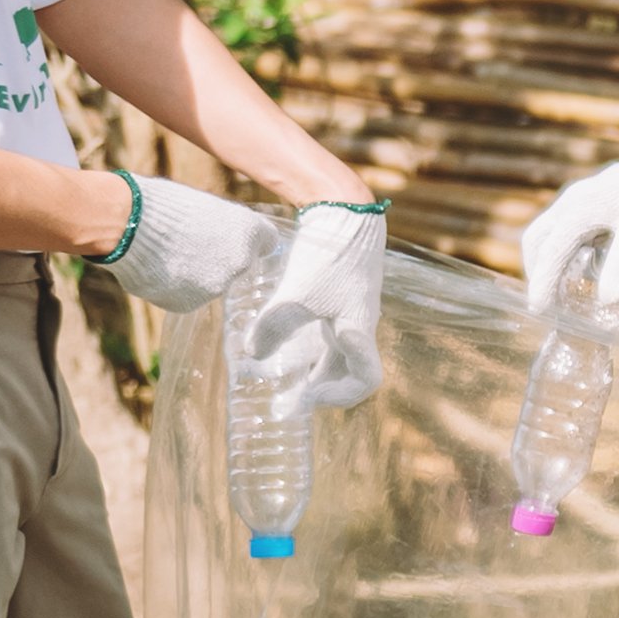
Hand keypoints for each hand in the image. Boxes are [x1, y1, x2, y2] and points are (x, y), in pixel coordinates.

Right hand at [92, 176, 271, 313]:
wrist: (127, 226)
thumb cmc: (161, 205)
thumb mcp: (203, 204)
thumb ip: (224, 226)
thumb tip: (226, 239)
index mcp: (249, 231)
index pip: (266, 241)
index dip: (247, 239)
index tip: (236, 237)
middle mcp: (240, 263)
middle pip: (236, 264)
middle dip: (219, 258)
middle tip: (189, 242)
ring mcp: (215, 288)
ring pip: (210, 283)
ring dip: (196, 274)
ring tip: (168, 254)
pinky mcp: (189, 304)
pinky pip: (186, 296)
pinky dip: (175, 287)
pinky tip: (158, 268)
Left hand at [243, 203, 388, 412]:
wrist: (344, 214)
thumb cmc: (330, 256)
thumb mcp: (299, 293)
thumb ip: (274, 325)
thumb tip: (251, 354)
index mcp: (358, 331)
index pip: (366, 380)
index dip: (340, 397)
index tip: (307, 396)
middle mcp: (358, 327)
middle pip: (348, 373)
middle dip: (319, 392)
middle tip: (287, 403)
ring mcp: (348, 313)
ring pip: (336, 355)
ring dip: (313, 373)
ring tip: (283, 383)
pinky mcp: (337, 298)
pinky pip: (327, 336)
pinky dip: (307, 349)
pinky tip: (281, 345)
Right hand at [519, 143, 618, 314]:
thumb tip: (606, 306)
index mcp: (579, 209)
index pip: (551, 251)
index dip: (542, 282)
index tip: (540, 310)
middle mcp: (572, 201)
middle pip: (538, 240)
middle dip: (539, 271)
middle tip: (548, 302)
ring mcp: (579, 199)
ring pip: (550, 233)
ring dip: (551, 260)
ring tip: (564, 288)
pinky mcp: (590, 202)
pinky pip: (567, 228)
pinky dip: (566, 250)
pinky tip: (587, 267)